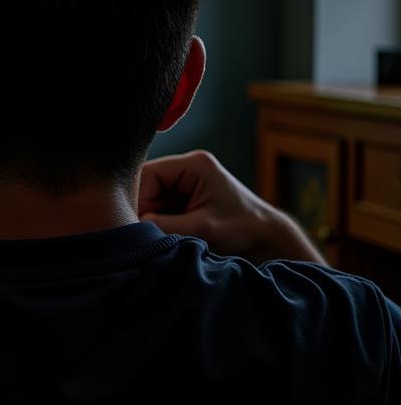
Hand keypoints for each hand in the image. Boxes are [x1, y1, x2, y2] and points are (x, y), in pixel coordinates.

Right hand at [138, 150, 324, 263]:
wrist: (269, 241)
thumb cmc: (243, 230)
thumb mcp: (203, 229)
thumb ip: (165, 225)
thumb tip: (135, 225)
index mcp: (194, 164)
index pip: (148, 174)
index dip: (138, 198)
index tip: (139, 223)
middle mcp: (187, 168)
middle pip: (147, 186)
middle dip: (145, 209)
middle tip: (150, 232)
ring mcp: (187, 183)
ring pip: (152, 199)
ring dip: (153, 218)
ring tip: (166, 235)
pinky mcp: (187, 198)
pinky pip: (161, 208)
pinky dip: (161, 222)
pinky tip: (171, 234)